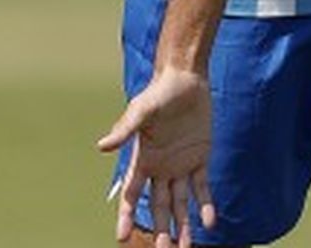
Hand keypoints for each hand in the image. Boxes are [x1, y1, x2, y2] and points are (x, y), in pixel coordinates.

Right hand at [96, 65, 216, 247]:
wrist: (186, 78)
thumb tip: (101, 147)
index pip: (132, 195)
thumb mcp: (140, 111)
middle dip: (159, 230)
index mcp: (142, 160)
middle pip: (158, 207)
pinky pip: (201, 187)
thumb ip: (124, 130)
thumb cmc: (159, 93)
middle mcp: (160, 168)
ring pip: (180, 204)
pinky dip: (205, 205)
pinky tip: (209, 223)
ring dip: (182, 226)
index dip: (126, 216)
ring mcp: (181, 165)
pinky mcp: (200, 157)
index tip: (122, 237)